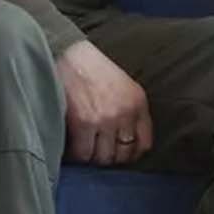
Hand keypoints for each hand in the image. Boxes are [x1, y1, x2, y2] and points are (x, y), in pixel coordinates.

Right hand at [56, 40, 151, 166]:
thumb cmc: (94, 70)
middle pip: (122, 155)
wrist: (70, 54)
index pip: (143, 145)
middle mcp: (125, 113)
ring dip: (92, 158)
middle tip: (98, 153)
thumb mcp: (125, 87)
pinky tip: (72, 149)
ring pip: (102, 158)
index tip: (119, 155)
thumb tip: (126, 142)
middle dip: (110, 158)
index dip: (130, 155)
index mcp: (138, 103)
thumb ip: (130, 112)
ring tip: (84, 151)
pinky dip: (76, 156)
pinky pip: (82, 154)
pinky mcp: (82, 122)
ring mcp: (104, 119)